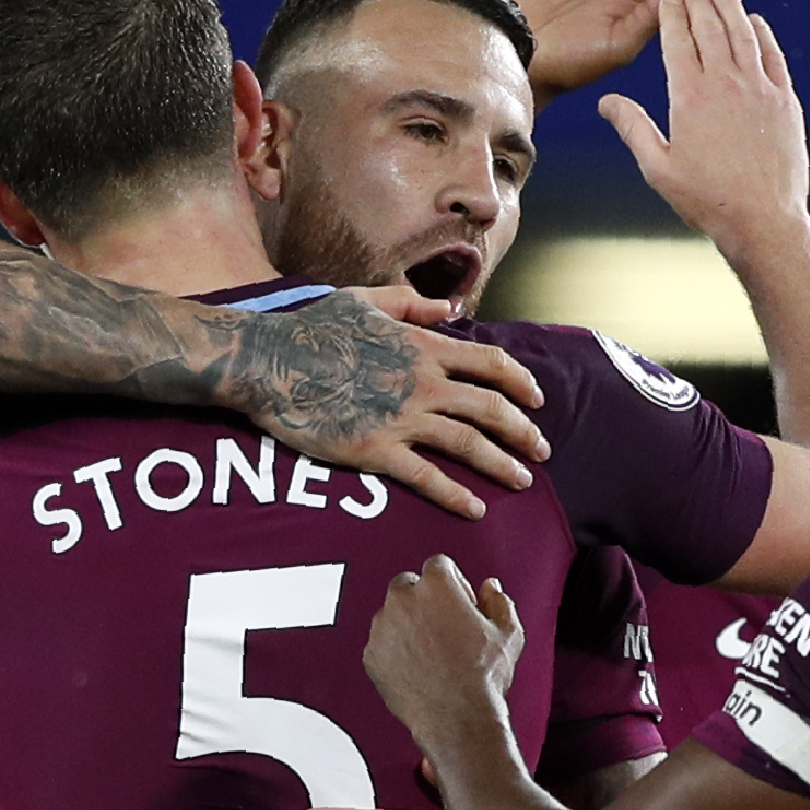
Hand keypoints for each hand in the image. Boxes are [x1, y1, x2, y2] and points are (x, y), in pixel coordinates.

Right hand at [236, 291, 549, 521]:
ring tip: (522, 482)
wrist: (268, 362)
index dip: (522, 383)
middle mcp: (422, 383)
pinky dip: (455, 495)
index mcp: (423, 347)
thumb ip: (410, 303)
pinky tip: (474, 509)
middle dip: (524, 431)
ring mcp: (401, 418)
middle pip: (491, 409)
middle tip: (541, 450)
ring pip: (469, 444)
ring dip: (502, 464)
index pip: (492, 364)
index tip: (537, 400)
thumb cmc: (310, 328)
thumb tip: (449, 308)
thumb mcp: (364, 300)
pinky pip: (426, 477)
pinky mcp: (376, 451)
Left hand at [364, 556, 527, 751]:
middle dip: (424, 600)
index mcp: (436, 585)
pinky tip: (418, 668)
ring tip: (432, 653)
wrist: (456, 718)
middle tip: (443, 627)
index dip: (454, 583)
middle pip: (409, 585)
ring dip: (408, 625)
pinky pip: (382, 644)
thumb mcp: (508, 633)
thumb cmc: (482, 676)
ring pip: (392, 614)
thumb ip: (499, 601)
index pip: (439, 564)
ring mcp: (382, 627)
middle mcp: (403, 599)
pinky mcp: (371, 655)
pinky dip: (395, 651)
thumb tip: (490, 588)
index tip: (460, 603)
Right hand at [598, 0, 809, 265]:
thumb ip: (632, 128)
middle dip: (698, 0)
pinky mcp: (785, 100)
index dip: (671, 14)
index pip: (677, 40)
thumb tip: (605, 102)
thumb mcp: (658, 168)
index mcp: (689, 97)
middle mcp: (725, 84)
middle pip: (709, 27)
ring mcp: (759, 88)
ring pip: (742, 33)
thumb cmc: (707, 200)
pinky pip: (772, 55)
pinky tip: (755, 22)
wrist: (763, 220)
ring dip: (730, 6)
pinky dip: (762, 33)